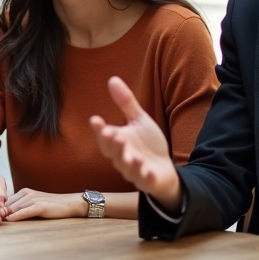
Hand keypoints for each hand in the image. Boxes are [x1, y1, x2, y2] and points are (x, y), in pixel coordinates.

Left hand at [3, 189, 85, 220]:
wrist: (70, 203)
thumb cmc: (52, 207)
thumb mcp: (33, 206)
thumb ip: (20, 208)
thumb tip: (5, 217)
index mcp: (23, 192)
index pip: (4, 201)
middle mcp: (26, 194)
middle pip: (6, 204)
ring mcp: (33, 199)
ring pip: (13, 208)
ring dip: (2, 215)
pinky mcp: (40, 206)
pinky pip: (25, 211)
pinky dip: (16, 216)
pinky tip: (8, 220)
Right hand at [90, 76, 180, 209]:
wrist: (164, 170)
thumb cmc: (147, 145)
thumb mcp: (139, 120)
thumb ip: (125, 103)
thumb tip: (112, 79)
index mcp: (118, 142)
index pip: (104, 136)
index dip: (99, 130)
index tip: (95, 119)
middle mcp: (122, 157)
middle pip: (113, 152)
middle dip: (112, 144)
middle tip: (111, 134)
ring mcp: (134, 171)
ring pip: (127, 167)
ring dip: (128, 161)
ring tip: (131, 155)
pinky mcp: (148, 181)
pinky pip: (144, 180)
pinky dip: (145, 176)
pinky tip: (147, 170)